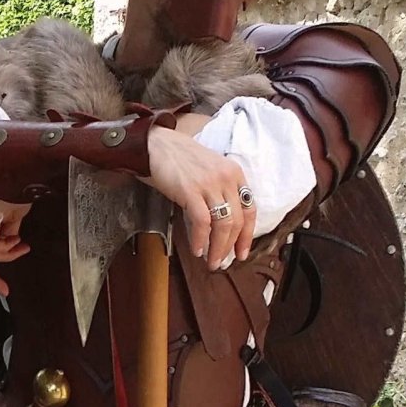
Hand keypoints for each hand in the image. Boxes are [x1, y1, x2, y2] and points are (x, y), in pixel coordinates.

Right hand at [145, 124, 256, 269]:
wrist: (155, 145)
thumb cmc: (177, 158)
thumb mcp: (208, 170)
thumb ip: (218, 190)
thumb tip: (218, 222)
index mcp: (234, 173)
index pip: (250, 209)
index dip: (247, 234)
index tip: (242, 251)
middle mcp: (226, 178)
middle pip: (237, 220)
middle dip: (231, 246)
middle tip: (223, 261)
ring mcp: (209, 184)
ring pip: (223, 224)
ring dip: (218, 248)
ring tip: (211, 261)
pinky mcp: (191, 190)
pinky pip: (202, 222)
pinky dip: (200, 239)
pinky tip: (196, 249)